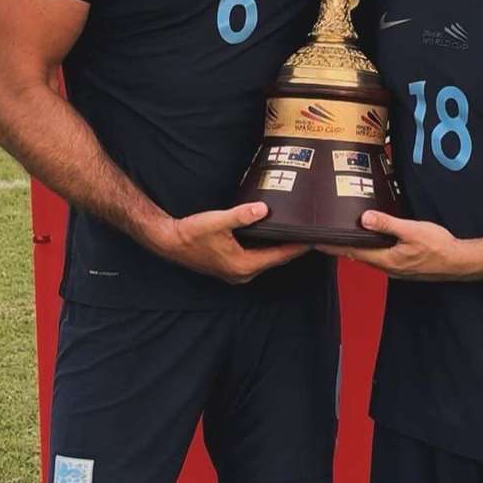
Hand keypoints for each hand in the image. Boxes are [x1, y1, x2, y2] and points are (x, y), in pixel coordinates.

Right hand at [152, 202, 308, 283]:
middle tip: (308, 233)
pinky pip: (255, 258)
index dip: (297, 247)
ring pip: (265, 259)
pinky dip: (265, 248)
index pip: (279, 256)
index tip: (313, 238)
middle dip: (291, 247)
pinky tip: (270, 236)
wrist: (170, 242)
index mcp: (243, 265)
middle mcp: (243, 273)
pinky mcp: (231, 267)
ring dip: (278, 248)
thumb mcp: (218, 221)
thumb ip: (242, 216)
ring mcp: (237, 272)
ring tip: (293, 233)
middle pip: (275, 259)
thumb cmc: (192, 233)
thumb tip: (263, 209)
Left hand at [319, 211, 469, 281]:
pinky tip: (368, 241)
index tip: (316, 241)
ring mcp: (394, 268)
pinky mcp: (402, 265)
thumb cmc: (438, 247)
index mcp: (385, 259)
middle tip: (323, 237)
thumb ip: (387, 224)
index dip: (333, 246)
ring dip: (353, 248)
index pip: (352, 251)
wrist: (458, 262)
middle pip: (356, 255)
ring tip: (340, 237)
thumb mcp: (412, 231)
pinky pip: (378, 256)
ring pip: (367, 257)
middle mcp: (386, 267)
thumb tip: (364, 218)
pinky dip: (368, 249)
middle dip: (339, 247)